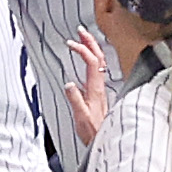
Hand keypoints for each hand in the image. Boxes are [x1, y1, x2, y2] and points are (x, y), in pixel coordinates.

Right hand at [66, 26, 110, 145]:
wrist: (103, 141)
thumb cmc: (93, 132)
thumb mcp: (81, 117)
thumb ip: (75, 100)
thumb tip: (68, 84)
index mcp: (95, 89)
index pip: (92, 62)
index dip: (82, 49)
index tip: (71, 43)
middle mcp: (100, 87)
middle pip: (99, 58)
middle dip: (90, 42)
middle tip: (80, 31)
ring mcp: (100, 89)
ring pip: (99, 62)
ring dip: (92, 48)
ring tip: (83, 39)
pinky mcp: (98, 93)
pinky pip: (97, 70)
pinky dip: (91, 59)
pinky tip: (86, 60)